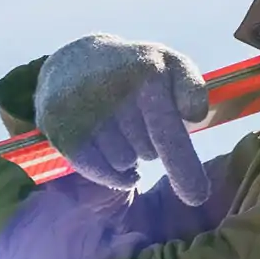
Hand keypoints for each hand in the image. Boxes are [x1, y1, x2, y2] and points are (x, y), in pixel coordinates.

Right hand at [33, 35, 211, 203]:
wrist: (74, 60)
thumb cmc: (134, 70)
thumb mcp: (171, 64)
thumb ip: (193, 88)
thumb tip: (194, 117)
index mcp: (148, 75)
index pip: (168, 134)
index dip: (184, 168)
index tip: (198, 198)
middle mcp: (113, 92)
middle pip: (150, 152)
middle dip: (149, 141)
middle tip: (134, 113)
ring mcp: (83, 112)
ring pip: (124, 162)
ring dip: (126, 151)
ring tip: (115, 121)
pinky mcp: (62, 130)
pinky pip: (99, 170)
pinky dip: (110, 169)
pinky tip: (110, 149)